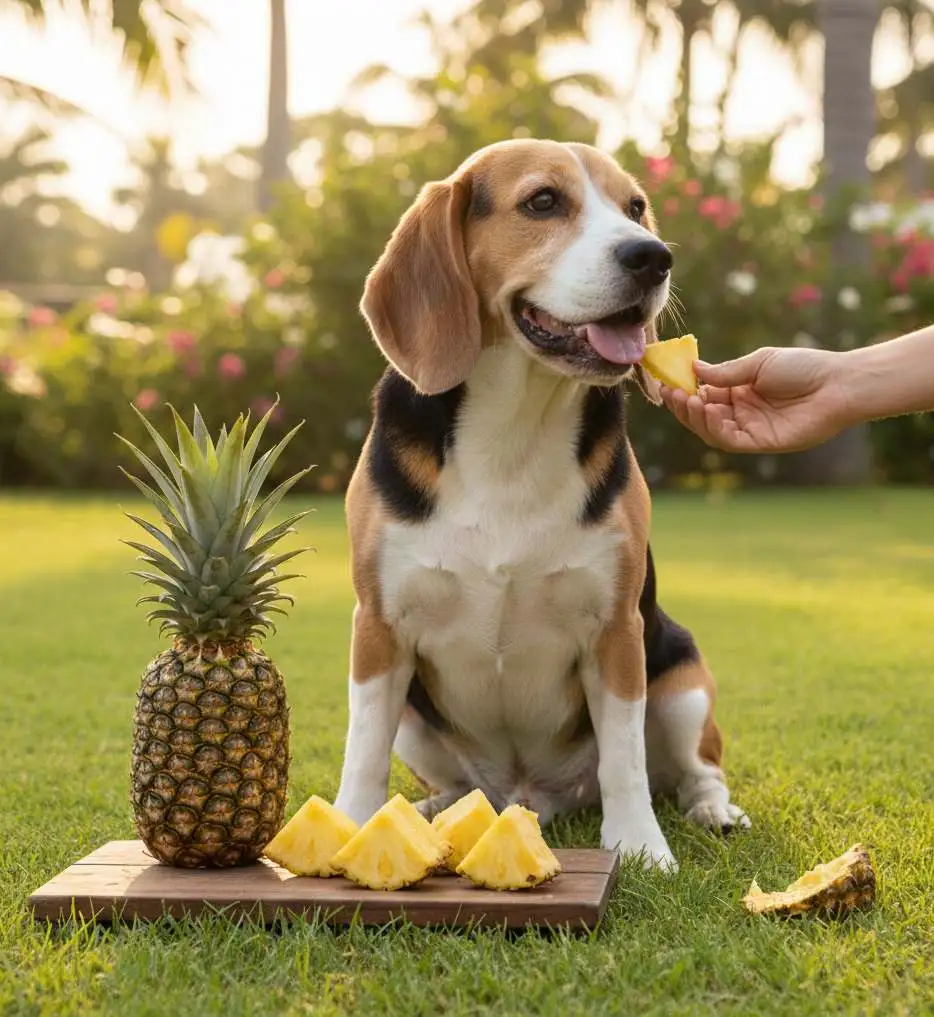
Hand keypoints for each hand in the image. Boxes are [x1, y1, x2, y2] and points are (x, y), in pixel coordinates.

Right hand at [659, 346, 851, 453]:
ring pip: (711, 431)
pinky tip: (711, 411)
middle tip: (671, 393)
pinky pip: (730, 440)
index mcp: (739, 392)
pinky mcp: (761, 443)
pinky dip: (716, 428)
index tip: (666, 382)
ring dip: (695, 417)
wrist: (837, 384)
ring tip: (689, 400)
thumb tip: (693, 369)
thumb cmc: (803, 368)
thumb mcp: (758, 363)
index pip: (703, 395)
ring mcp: (750, 429)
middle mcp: (741, 413)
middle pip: (702, 416)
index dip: (684, 391)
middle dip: (683, 406)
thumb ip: (726, 372)